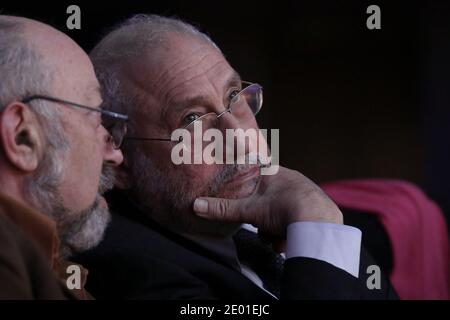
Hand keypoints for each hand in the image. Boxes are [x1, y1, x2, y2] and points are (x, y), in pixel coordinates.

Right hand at [193, 166, 342, 235]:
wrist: (318, 223)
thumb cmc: (284, 207)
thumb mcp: (249, 209)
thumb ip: (223, 209)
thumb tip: (196, 206)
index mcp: (276, 173)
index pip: (258, 172)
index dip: (250, 185)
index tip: (246, 195)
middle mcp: (293, 180)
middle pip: (268, 197)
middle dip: (263, 215)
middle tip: (262, 224)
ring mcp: (307, 193)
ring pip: (282, 210)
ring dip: (277, 226)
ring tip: (276, 235)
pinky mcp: (318, 209)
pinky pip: (298, 219)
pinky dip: (292, 231)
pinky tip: (289, 239)